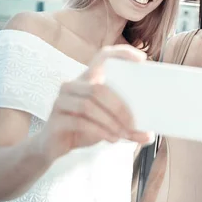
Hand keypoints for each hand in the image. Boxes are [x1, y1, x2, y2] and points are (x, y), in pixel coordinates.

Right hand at [36, 45, 153, 161]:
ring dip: (110, 122)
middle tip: (134, 124)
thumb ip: (127, 128)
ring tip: (123, 135)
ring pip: (89, 105)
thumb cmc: (82, 129)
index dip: (121, 53)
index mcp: (87, 79)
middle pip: (99, 88)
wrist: (51, 147)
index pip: (103, 56)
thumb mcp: (108, 126)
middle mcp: (72, 85)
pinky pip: (80, 121)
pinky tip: (112, 139)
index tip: (142, 60)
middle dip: (120, 107)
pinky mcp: (56, 118)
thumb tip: (149, 135)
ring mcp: (62, 101)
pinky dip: (100, 130)